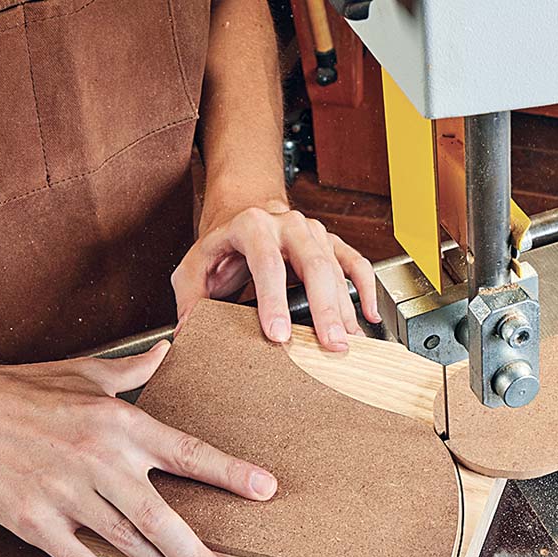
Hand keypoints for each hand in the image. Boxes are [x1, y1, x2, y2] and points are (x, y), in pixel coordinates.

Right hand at [0, 342, 275, 556]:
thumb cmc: (25, 390)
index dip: (229, 473)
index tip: (264, 489)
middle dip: (198, 554)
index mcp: (121, 424)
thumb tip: (166, 351)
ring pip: (127, 544)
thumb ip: (133, 369)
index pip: (188, 453)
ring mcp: (67, 495)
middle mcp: (100, 461)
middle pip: (162, 518)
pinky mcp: (33, 521)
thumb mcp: (86, 372)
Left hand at [172, 202, 380, 351]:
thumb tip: (189, 333)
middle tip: (331, 344)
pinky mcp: (330, 243)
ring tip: (347, 342)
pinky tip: (368, 316)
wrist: (244, 210)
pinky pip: (355, 264)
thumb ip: (189, 299)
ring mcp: (313, 233)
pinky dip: (365, 290)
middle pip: (314, 265)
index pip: (267, 264)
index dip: (273, 301)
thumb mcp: (193, 266)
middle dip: (325, 309)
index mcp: (252, 227)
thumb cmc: (222, 245)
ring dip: (345, 308)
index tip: (278, 335)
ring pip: (336, 269)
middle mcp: (288, 225)